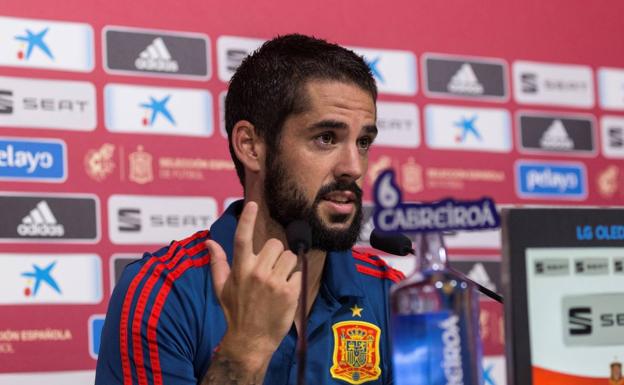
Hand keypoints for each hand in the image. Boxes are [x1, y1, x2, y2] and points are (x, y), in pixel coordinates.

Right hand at [206, 201, 301, 371]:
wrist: (251, 341)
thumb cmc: (236, 312)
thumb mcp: (222, 288)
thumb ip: (218, 262)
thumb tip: (208, 242)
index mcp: (240, 269)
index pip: (242, 238)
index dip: (247, 219)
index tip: (253, 203)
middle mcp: (256, 273)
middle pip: (276, 245)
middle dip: (276, 255)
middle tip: (271, 271)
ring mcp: (274, 282)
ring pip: (290, 257)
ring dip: (287, 267)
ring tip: (278, 283)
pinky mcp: (289, 292)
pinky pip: (298, 273)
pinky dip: (295, 281)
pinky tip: (285, 293)